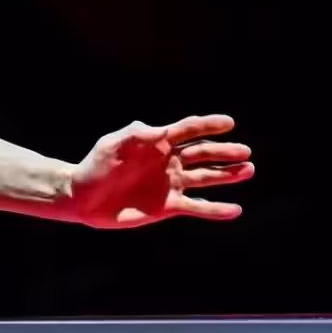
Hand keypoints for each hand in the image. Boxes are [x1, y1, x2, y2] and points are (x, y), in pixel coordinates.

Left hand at [69, 114, 253, 228]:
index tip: (229, 123)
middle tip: (244, 152)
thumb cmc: (96, 165)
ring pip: (206, 178)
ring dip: (228, 175)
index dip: (208, 126)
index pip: (188, 130)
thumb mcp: (111, 145)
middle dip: (224, 152)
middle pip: (203, 154)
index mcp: (157, 143)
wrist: (83, 196)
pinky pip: (197, 207)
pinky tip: (235, 209)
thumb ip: (135, 135)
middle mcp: (169, 162)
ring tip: (248, 170)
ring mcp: (171, 184)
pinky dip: (216, 209)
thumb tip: (162, 130)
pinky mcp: (168, 207)